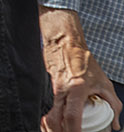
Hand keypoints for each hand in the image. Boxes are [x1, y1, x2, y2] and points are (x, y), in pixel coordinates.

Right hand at [43, 9, 122, 131]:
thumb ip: (113, 104)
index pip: (72, 117)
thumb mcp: (104, 82)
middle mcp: (62, 91)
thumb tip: (115, 124)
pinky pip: (50, 108)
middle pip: (55, 120)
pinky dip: (52, 118)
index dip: (73, 131)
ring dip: (54, 127)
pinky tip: (56, 124)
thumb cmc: (83, 59)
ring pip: (49, 115)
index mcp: (76, 89)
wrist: (64, 42)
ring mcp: (54, 89)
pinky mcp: (49, 88)